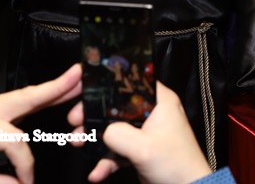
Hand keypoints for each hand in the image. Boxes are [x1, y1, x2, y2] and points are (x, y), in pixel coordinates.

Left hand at [0, 64, 81, 183]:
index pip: (12, 142)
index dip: (25, 164)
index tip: (26, 181)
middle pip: (27, 98)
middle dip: (56, 89)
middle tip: (80, 78)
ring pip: (29, 94)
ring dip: (56, 87)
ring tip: (81, 78)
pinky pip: (26, 97)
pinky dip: (47, 92)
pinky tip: (65, 88)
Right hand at [67, 82, 211, 183]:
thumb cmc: (178, 166)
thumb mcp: (144, 147)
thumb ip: (119, 134)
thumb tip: (103, 130)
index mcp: (160, 101)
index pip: (132, 82)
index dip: (108, 83)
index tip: (86, 89)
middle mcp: (152, 113)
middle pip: (117, 106)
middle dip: (94, 115)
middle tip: (76, 119)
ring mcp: (146, 132)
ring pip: (114, 129)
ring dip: (95, 138)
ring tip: (78, 142)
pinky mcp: (141, 151)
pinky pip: (118, 151)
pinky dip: (106, 160)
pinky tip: (96, 173)